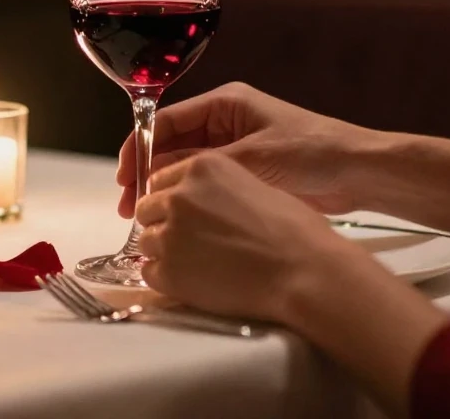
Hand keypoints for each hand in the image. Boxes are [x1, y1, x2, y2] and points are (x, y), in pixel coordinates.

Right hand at [118, 82, 374, 217]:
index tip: (123, 174)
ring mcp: (235, 148)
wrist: (359, 172)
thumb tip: (163, 182)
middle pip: (171, 145)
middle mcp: (226, 122)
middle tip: (128, 204)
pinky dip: (187, 198)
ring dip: (165, 188)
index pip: (167, 121)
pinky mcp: (246, 173)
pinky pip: (206, 184)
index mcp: (226, 104)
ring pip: (185, 167)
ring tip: (145, 217)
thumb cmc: (313, 152)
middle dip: (147, 172)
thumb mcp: (253, 158)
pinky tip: (174, 217)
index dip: (139, 146)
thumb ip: (205, 167)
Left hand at [135, 151, 365, 320]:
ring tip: (195, 263)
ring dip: (164, 251)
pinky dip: (165, 277)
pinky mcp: (168, 271)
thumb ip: (217, 189)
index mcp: (201, 167)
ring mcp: (170, 233)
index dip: (171, 199)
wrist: (303, 270)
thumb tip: (203, 203)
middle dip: (163, 222)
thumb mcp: (253, 186)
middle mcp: (179, 195)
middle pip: (148, 208)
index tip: (182, 213)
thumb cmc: (294, 229)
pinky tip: (192, 281)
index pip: (161, 179)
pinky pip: (149, 272)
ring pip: (146, 240)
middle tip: (188, 240)